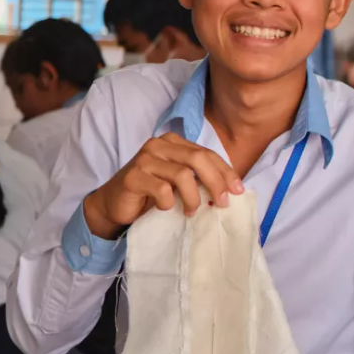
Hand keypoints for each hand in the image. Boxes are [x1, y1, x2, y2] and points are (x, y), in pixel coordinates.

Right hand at [83, 133, 243, 238]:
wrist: (114, 204)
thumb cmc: (151, 194)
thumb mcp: (179, 182)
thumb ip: (199, 178)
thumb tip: (231, 190)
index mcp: (173, 142)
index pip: (206, 153)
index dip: (225, 172)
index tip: (238, 191)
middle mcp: (158, 145)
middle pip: (198, 159)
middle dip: (216, 182)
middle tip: (222, 203)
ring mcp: (144, 159)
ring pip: (183, 175)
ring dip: (193, 197)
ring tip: (191, 211)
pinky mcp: (133, 176)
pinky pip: (162, 190)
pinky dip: (169, 203)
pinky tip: (165, 208)